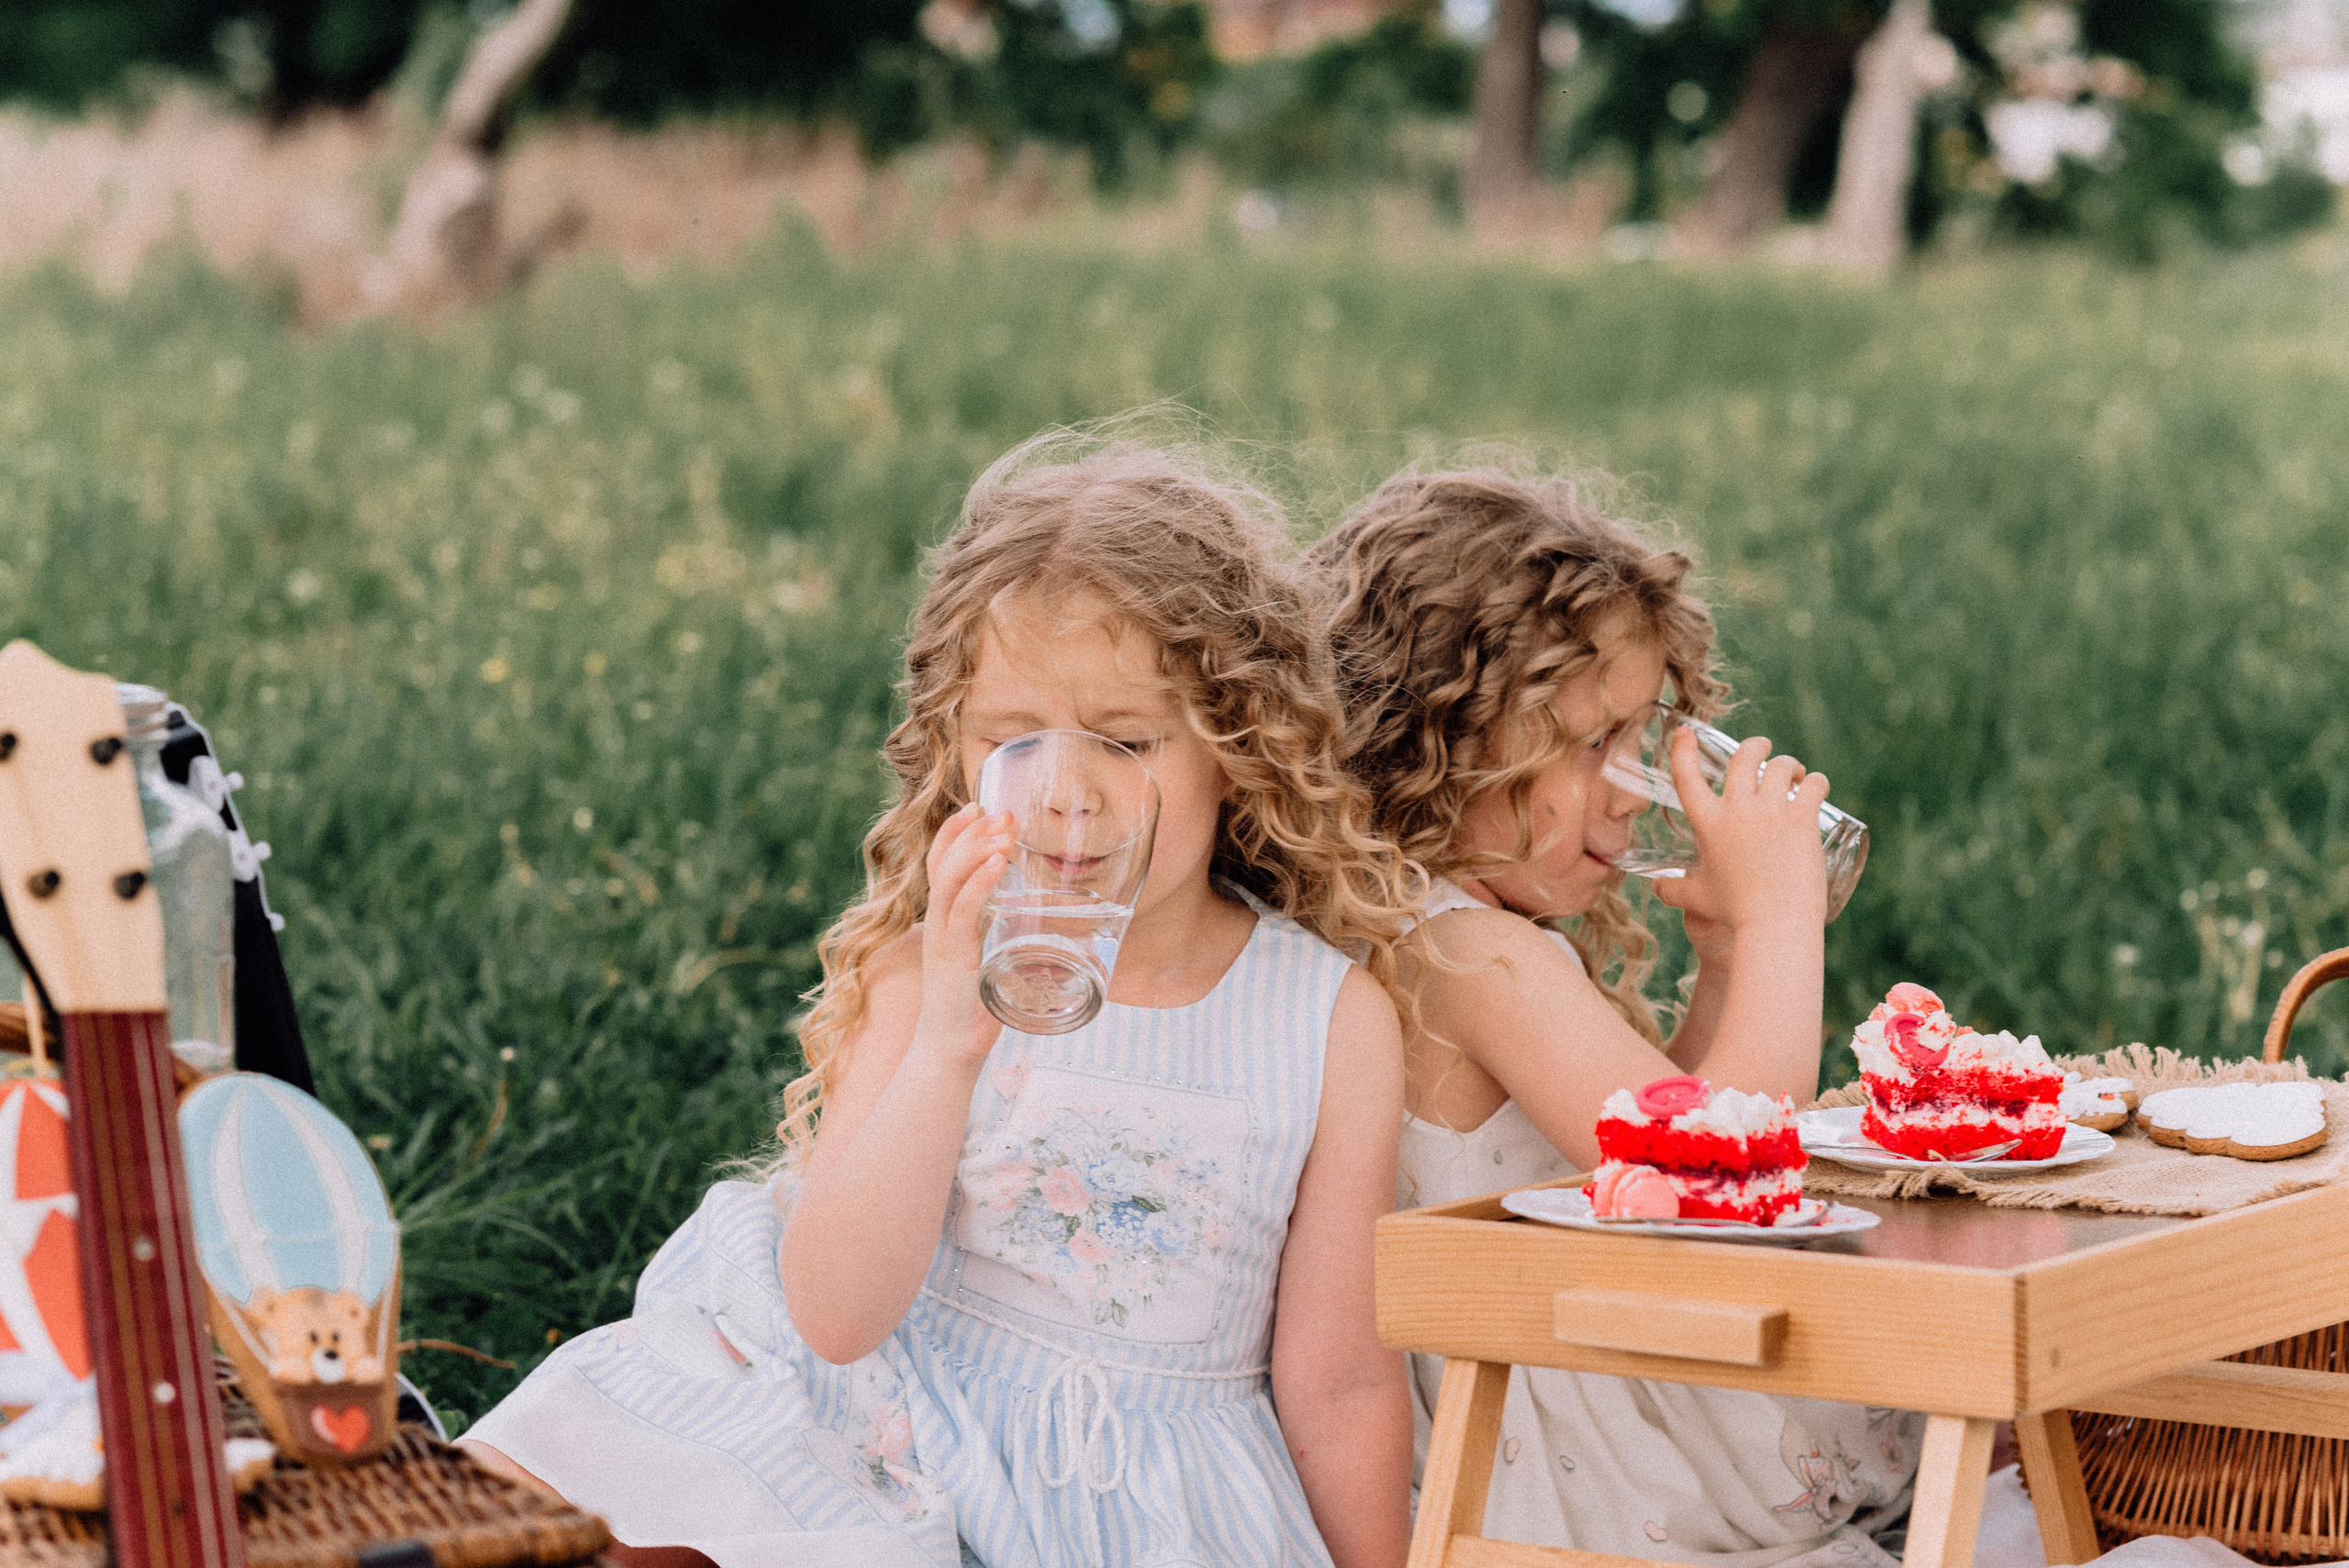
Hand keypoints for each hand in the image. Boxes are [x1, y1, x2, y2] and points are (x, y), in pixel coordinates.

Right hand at [916, 803, 1014, 1066]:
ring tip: (1003, 829)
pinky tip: (998, 863)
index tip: (978, 806)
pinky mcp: (956, 960)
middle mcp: (937, 925)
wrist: (949, 1053)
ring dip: (978, 849)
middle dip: (971, 831)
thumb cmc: (972, 1012)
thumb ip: (1007, 944)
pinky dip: (980, 883)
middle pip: (943, 863)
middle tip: (1001, 811)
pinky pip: (964, 912)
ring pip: (950, 880)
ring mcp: (944, 941)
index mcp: (942, 923)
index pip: (939, 865)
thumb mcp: (989, 964)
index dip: (955, 832)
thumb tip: (1051, 932)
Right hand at [1651, 727, 1830, 934]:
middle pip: (1743, 757)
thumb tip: (1656, 888)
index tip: (1686, 731)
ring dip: (1789, 765)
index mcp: (1708, 824)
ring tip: (1796, 775)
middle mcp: (1737, 811)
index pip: (1687, 776)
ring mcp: (1771, 813)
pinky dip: (1817, 781)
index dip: (1683, 749)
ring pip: (1781, 765)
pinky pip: (1814, 784)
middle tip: (1762, 750)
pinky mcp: (1802, 820)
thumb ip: (1673, 890)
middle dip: (1754, 746)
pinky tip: (1816, 787)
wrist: (1774, 925)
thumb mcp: (1698, 898)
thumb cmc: (1734, 913)